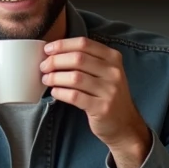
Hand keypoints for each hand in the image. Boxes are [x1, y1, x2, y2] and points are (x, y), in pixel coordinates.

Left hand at [41, 37, 151, 167]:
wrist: (125, 124)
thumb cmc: (108, 95)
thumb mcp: (106, 72)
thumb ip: (87, 60)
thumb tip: (54, 52)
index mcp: (113, 58)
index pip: (84, 43)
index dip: (62, 45)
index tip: (47, 50)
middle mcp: (113, 72)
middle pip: (77, 58)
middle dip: (55, 61)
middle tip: (44, 67)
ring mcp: (109, 90)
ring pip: (75, 77)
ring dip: (55, 77)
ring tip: (46, 79)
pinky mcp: (102, 108)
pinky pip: (75, 96)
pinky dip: (60, 92)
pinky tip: (55, 92)